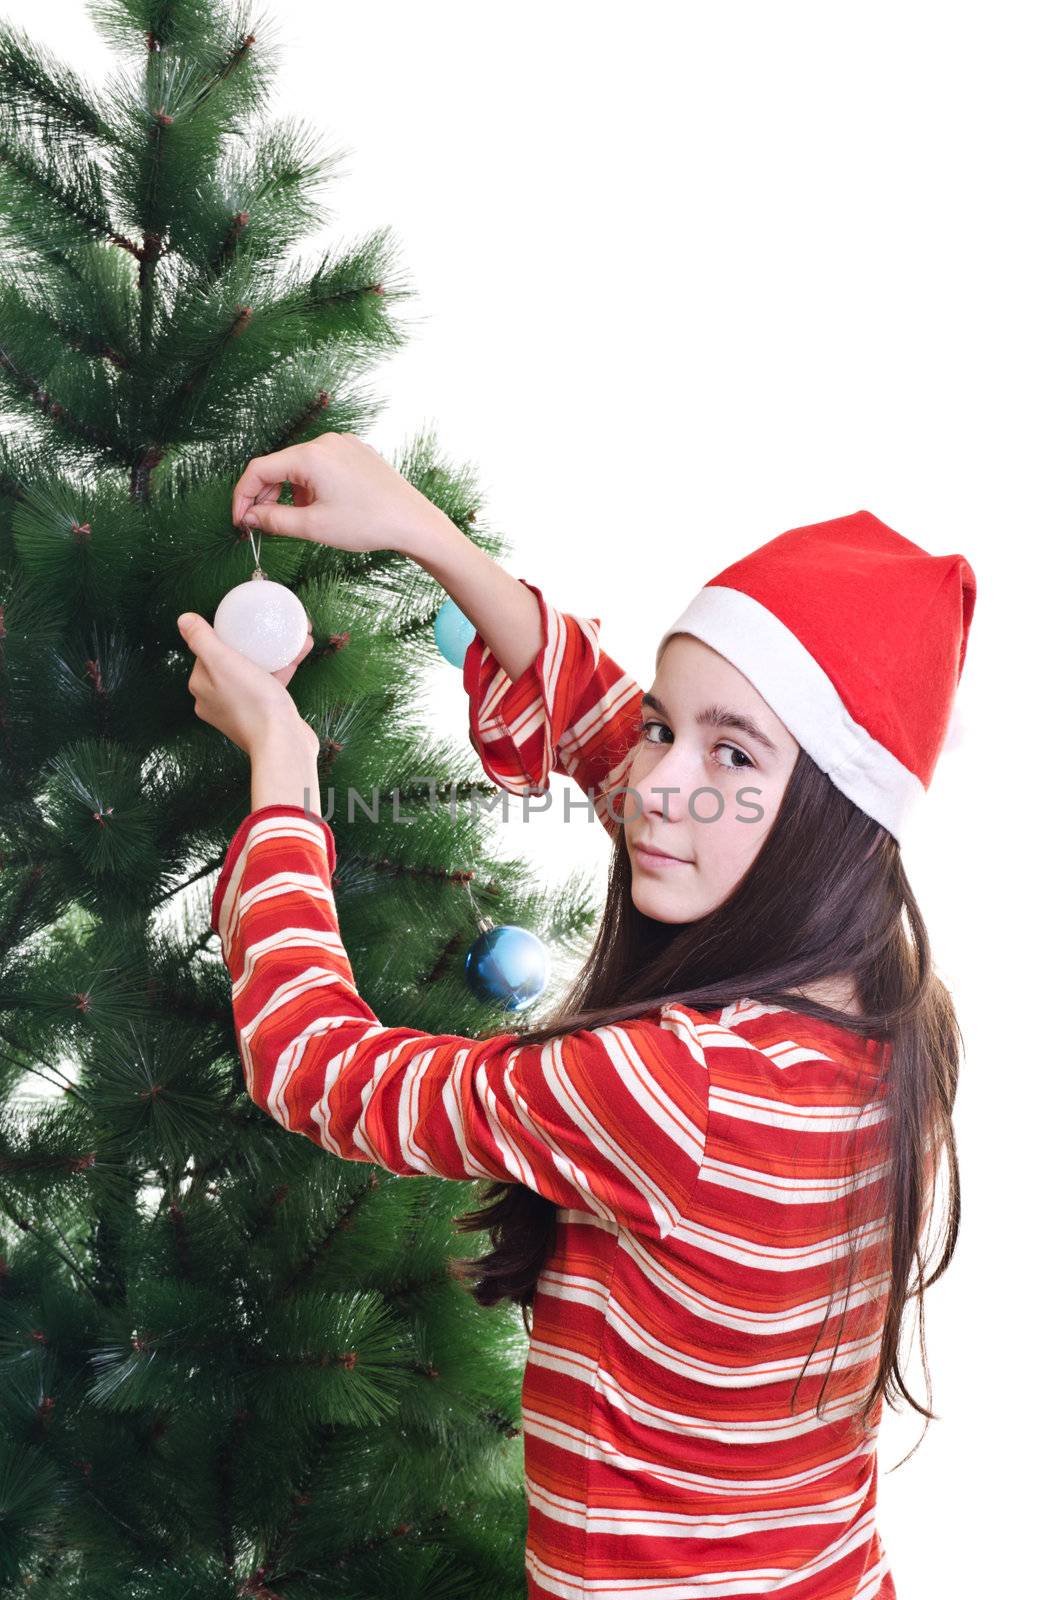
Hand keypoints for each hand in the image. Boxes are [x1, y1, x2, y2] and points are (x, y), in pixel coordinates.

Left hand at [176, 611, 316, 758]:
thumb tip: (184, 619)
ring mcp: (241, 709)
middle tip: (269, 626)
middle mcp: (217, 700)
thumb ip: (201, 640)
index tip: (243, 620)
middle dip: (253, 641)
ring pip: (255, 671)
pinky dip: (284, 668)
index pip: (208, 651)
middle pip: (233, 660)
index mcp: (202, 687)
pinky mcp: (264, 714)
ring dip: (273, 652)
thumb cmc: (252, 703)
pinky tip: (299, 651)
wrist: (283, 742)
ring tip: (290, 635)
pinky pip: (271, 684)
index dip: (226, 633)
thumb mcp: (222, 662)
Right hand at [231, 430, 446, 554]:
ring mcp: (343, 444)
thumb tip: (249, 516)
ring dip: (290, 493)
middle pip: (279, 466)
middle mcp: (325, 442)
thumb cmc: (368, 524)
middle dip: (266, 496)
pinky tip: (322, 508)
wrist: (413, 522)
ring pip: (300, 467)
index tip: (240, 520)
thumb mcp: (313, 527)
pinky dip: (312, 486)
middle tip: (262, 525)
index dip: (243, 496)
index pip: (259, 469)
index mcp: (310, 456)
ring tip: (300, 520)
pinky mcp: (356, 452)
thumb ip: (273, 519)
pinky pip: (322, 466)